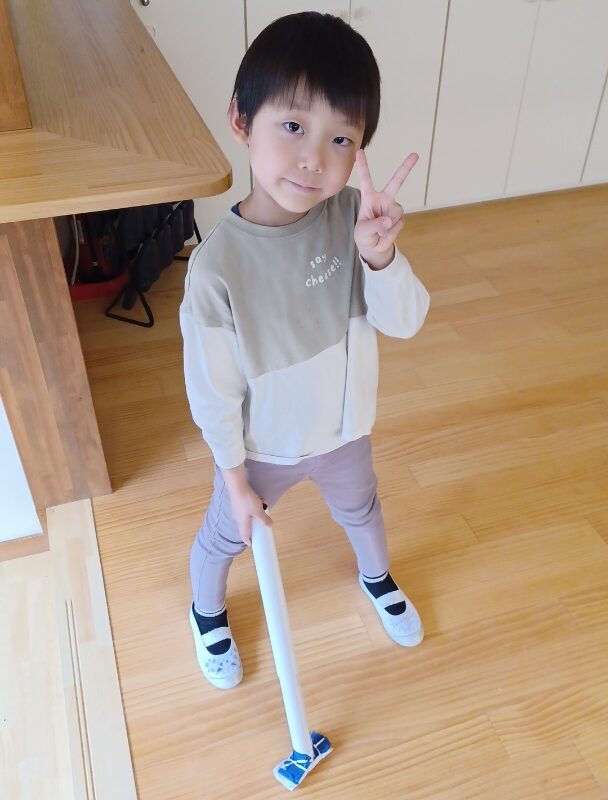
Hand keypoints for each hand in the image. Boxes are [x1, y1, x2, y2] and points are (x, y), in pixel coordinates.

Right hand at [224, 478, 271, 545]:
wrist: (237, 485)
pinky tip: (260, 498)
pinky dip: (253, 505)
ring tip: (264, 504)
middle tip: (263, 520)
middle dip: (256, 523)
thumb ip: (264, 519)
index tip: (251, 544)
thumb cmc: (247, 500)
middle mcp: (238, 518)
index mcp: (242, 523)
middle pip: (247, 525)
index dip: (248, 540)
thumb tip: (270, 526)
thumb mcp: (258, 511)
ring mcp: (236, 509)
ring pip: (248, 514)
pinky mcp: (237, 502)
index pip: (244, 535)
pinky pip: (247, 507)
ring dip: (256, 511)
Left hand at [354, 149, 417, 269]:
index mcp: (369, 198)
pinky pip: (398, 224)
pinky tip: (385, 235)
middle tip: (415, 154)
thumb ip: (374, 225)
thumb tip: (388, 221)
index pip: (366, 180)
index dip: (363, 166)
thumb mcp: (363, 231)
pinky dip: (391, 232)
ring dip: (388, 225)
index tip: (360, 151)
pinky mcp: (399, 218)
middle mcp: (383, 199)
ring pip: (396, 213)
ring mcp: (393, 208)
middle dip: (406, 168)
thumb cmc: (364, 235)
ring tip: (379, 233)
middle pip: (396, 181)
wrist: (374, 248)